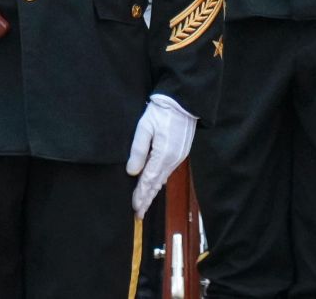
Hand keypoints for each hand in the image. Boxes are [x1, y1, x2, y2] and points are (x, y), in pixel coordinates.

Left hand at [127, 94, 197, 212]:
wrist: (183, 101)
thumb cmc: (162, 112)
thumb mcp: (145, 127)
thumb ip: (138, 150)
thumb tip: (132, 172)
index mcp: (163, 155)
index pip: (149, 181)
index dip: (141, 196)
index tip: (135, 209)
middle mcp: (173, 159)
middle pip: (157, 183)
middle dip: (147, 199)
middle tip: (139, 214)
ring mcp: (178, 156)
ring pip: (163, 178)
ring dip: (153, 191)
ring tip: (145, 203)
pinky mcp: (181, 151)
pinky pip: (168, 171)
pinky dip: (160, 181)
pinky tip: (157, 184)